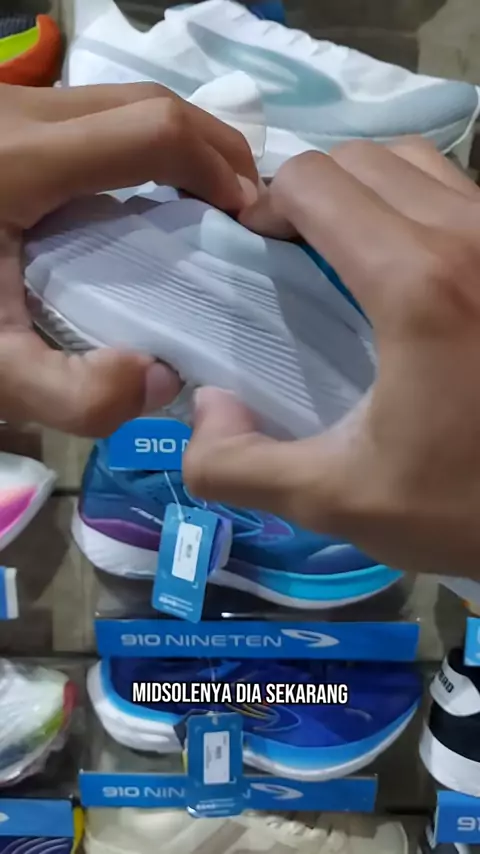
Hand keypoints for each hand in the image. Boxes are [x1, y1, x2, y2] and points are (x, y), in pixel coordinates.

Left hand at [0, 82, 257, 434]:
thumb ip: (75, 396)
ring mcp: (4, 109)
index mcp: (22, 158)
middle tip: (242, 211)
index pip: (156, 130)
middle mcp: (18, 112)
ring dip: (176, 145)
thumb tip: (161, 378)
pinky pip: (88, 119)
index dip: (219, 167)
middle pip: (148, 101)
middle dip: (213, 148)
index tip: (249, 220)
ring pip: (118, 104)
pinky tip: (138, 201)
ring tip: (203, 206)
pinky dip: (136, 149)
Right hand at [183, 138, 479, 576]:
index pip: (313, 181)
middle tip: (290, 252)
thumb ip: (238, 466)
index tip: (253, 251)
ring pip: (418, 163)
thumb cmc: (467, 506)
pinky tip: (407, 267)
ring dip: (365, 190)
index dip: (265, 205)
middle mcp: (470, 234)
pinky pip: (460, 191)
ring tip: (344, 250)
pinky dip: (415, 204)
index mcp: (414, 281)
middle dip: (309, 192)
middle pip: (361, 158)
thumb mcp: (338, 502)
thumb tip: (201, 409)